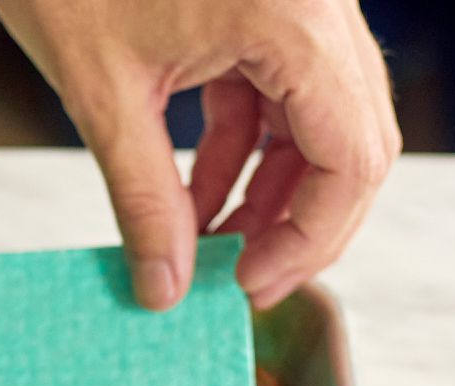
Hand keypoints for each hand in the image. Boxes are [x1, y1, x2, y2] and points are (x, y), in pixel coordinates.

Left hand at [0, 0, 399, 309]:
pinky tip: (196, 203)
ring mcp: (294, 7)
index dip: (310, 238)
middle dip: (299, 223)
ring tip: (207, 250)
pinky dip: (242, 154)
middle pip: (351, 142)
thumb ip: (143, 200)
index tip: (248, 286)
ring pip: (317, 124)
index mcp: (292, 20)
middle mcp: (314, 8)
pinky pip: (276, 97)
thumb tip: (164, 288)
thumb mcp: (103, 100)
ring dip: (269, 195)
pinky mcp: (261, 12)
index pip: (351, 156)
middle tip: (238, 281)